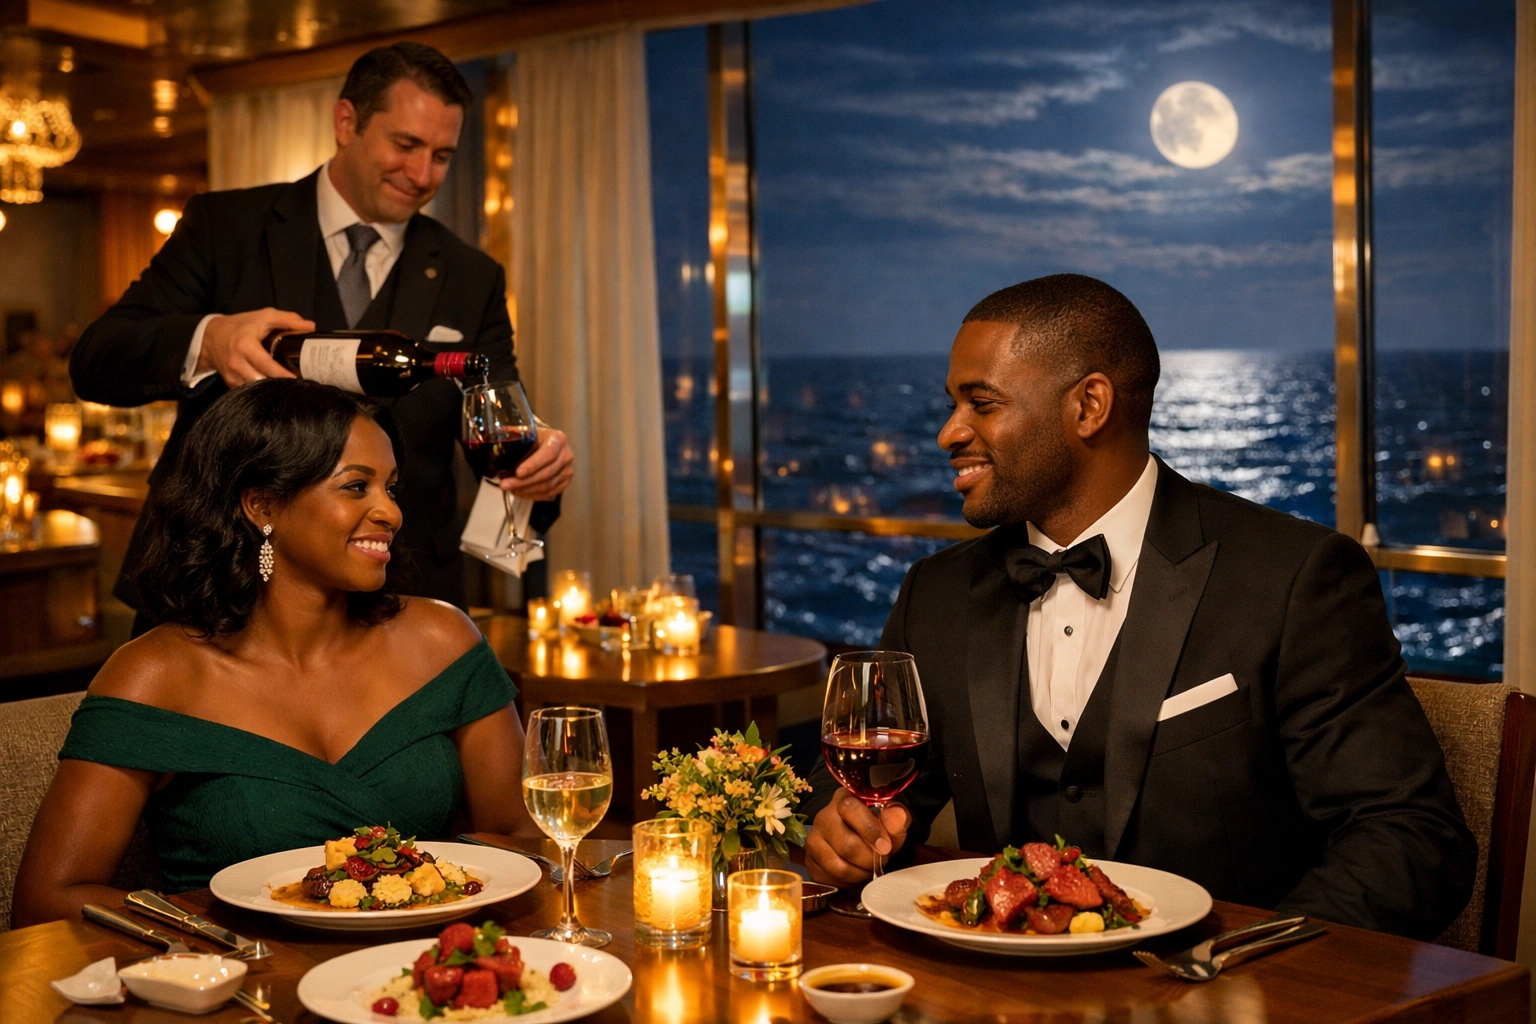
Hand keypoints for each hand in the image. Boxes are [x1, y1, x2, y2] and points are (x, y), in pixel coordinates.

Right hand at [198, 308, 313, 386]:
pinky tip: (274, 388)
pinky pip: (249, 392)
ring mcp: (232, 375)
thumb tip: (310, 326)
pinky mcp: (230, 384)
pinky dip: (262, 391)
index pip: (266, 365)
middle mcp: (236, 363)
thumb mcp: (263, 316)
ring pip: (255, 390)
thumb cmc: (240, 326)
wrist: (211, 336)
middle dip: (279, 385)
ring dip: (272, 390)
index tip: (297, 378)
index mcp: (245, 345)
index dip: (283, 374)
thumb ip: (287, 319)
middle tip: (298, 385)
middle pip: (261, 381)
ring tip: (288, 387)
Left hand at [501, 428, 572, 500]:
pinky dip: (532, 495)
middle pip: (547, 473)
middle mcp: (566, 455)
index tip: (517, 472)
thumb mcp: (524, 432)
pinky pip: (549, 493)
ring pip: (547, 486)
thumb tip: (491, 438)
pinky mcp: (564, 482)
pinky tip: (519, 492)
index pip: (548, 454)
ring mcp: (567, 470)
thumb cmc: (532, 438)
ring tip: (509, 489)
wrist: (544, 444)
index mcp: (558, 439)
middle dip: (524, 482)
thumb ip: (511, 435)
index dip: (533, 465)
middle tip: (505, 484)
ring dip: (526, 490)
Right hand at [805, 788, 910, 884]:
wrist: (855, 847)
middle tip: (880, 860)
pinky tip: (856, 872)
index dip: (870, 830)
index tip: (885, 847)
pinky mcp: (810, 860)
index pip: (851, 809)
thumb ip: (895, 820)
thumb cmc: (875, 833)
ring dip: (861, 872)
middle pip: (846, 844)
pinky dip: (850, 880)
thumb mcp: (890, 826)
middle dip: (869, 858)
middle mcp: (824, 816)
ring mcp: (814, 839)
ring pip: (839, 865)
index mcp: (844, 799)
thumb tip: (896, 813)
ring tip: (869, 866)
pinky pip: (832, 877)